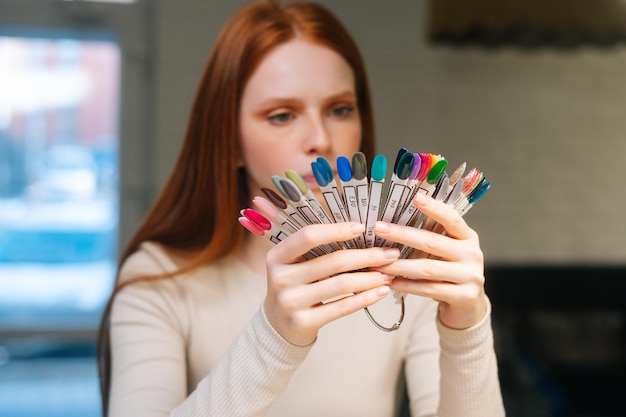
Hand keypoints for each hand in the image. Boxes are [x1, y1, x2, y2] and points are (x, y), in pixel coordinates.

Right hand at [264, 222, 398, 345]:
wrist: (278, 325)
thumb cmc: (294, 286)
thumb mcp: (294, 264)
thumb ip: (315, 249)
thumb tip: (358, 231)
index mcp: (277, 256)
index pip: (308, 236)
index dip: (336, 230)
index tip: (362, 227)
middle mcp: (280, 278)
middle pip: (332, 261)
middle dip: (367, 256)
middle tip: (390, 254)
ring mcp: (290, 302)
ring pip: (340, 284)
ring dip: (370, 278)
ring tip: (388, 274)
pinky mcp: (302, 322)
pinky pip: (341, 308)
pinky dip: (364, 298)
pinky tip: (380, 292)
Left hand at [372, 193, 486, 329]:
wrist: (469, 305)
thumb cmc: (451, 272)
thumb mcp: (446, 251)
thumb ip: (430, 237)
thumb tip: (395, 222)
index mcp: (467, 237)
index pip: (452, 218)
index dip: (434, 208)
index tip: (416, 197)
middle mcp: (472, 254)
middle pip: (433, 242)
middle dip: (403, 235)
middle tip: (379, 228)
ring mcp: (470, 276)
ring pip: (428, 268)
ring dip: (399, 265)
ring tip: (378, 263)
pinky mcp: (464, 296)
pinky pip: (429, 289)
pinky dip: (407, 285)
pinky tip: (391, 282)